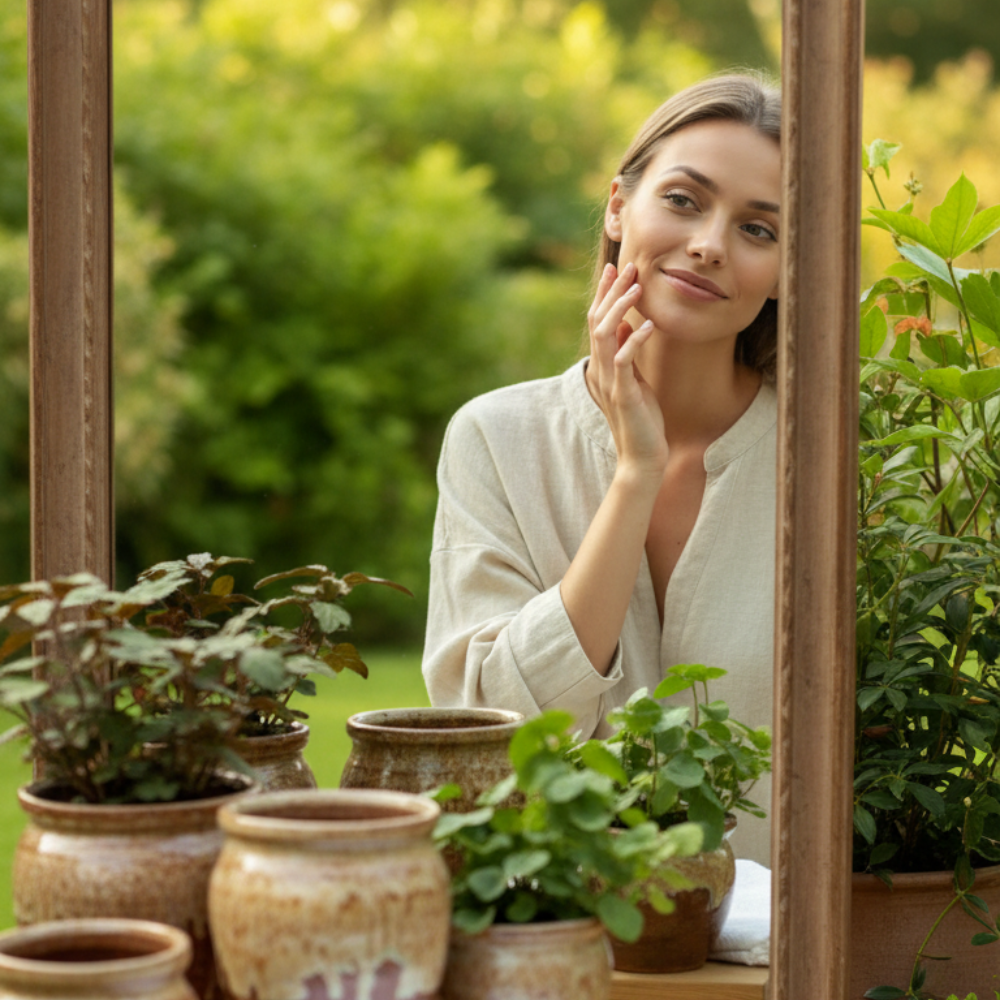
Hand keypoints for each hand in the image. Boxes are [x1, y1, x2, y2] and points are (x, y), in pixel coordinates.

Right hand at [586, 262, 667, 478]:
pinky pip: (623, 360)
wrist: (642, 456)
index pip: (598, 321)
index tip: (616, 269)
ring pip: (604, 336)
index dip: (605, 294)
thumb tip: (625, 326)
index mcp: (602, 365)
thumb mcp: (634, 380)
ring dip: (621, 309)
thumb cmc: (642, 420)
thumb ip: (625, 354)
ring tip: (637, 289)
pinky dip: (634, 340)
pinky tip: (650, 325)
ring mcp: (609, 382)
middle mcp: (600, 370)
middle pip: (597, 321)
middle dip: (612, 292)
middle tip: (628, 267)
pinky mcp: (623, 394)